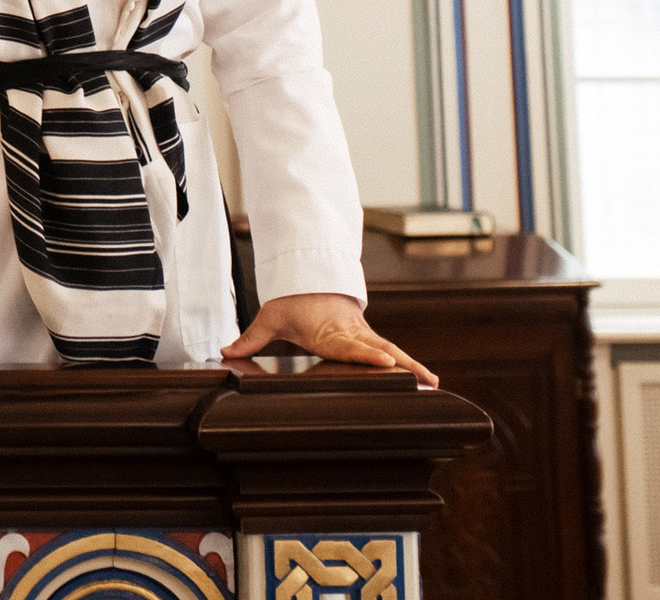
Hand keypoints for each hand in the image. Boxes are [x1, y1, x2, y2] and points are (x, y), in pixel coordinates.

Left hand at [219, 292, 438, 388]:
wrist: (308, 275)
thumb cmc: (290, 300)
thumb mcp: (269, 317)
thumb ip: (250, 339)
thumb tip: (226, 354)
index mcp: (328, 332)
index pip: (350, 345)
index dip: (367, 355)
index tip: (386, 362)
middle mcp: (349, 334)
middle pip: (379, 350)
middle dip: (401, 365)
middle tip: (424, 380)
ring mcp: (361, 335)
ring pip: (390, 350)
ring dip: (411, 365)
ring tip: (433, 383)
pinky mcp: (367, 337)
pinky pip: (389, 351)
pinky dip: (407, 363)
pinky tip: (424, 379)